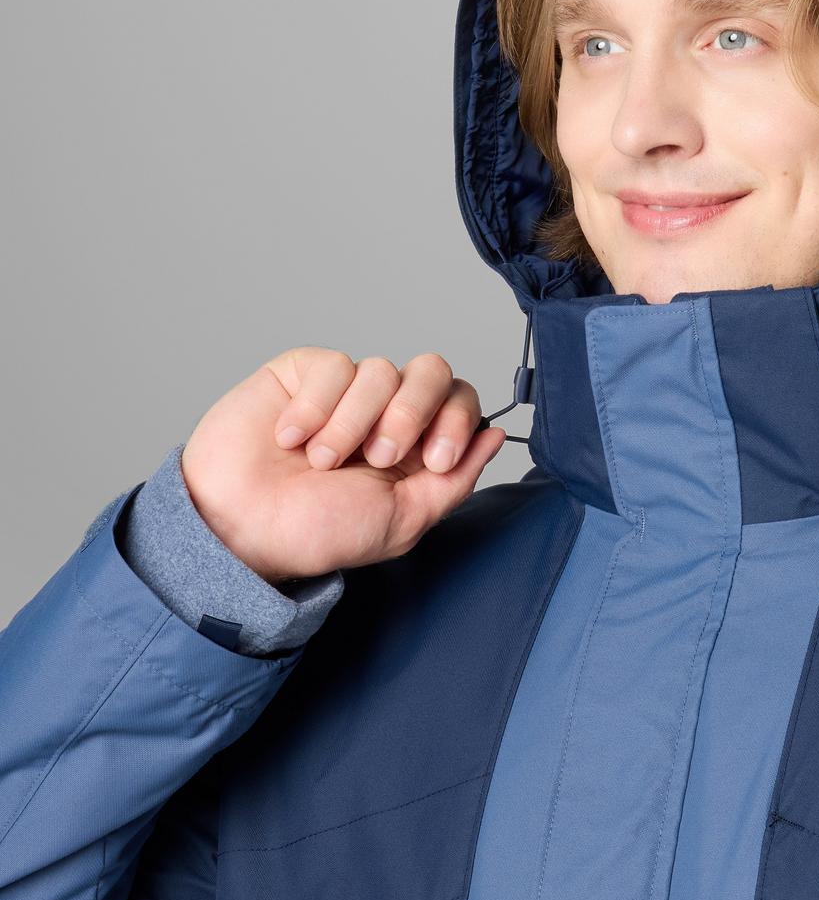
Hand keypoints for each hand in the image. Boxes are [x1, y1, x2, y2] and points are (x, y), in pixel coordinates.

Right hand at [180, 347, 506, 583]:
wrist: (241, 530)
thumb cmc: (316, 533)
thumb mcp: (402, 521)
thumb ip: (456, 481)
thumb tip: (496, 436)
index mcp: (417, 446)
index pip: (461, 399)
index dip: (456, 419)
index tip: (436, 459)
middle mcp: (386, 412)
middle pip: (432, 370)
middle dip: (411, 414)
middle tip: (380, 457)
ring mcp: (345, 391)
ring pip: (379, 371)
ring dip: (352, 424)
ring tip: (321, 461)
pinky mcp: (302, 375)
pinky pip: (333, 366)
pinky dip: (314, 408)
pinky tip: (290, 438)